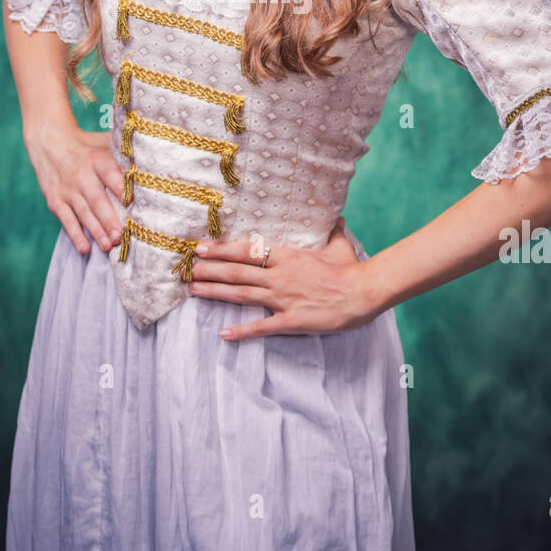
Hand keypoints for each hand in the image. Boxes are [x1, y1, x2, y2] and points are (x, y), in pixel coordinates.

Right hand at [23, 121, 123, 254]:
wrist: (49, 142)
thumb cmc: (87, 146)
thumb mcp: (104, 142)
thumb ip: (125, 153)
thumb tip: (154, 160)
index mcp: (97, 159)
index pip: (109, 173)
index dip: (119, 186)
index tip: (130, 200)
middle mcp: (82, 175)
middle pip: (97, 199)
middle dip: (109, 219)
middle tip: (121, 236)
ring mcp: (67, 189)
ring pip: (83, 213)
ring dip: (96, 231)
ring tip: (109, 246)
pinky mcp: (55, 201)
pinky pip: (66, 220)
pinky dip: (75, 235)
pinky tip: (84, 248)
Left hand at [188, 216, 382, 340]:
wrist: (364, 292)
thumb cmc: (351, 268)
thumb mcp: (338, 244)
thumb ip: (330, 230)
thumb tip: (335, 216)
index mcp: (287, 256)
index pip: (246, 250)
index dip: (221, 249)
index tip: (201, 248)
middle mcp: (279, 276)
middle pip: (237, 272)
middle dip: (210, 270)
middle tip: (187, 270)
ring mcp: (283, 299)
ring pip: (242, 294)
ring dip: (216, 292)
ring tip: (194, 291)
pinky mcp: (291, 321)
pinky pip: (262, 327)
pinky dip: (242, 331)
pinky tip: (224, 334)